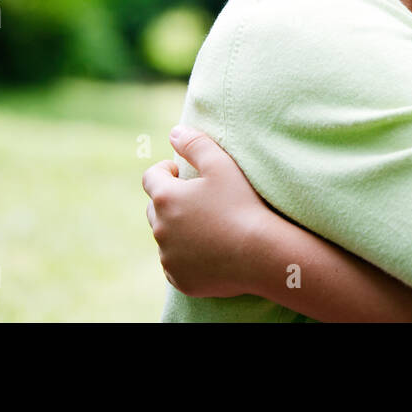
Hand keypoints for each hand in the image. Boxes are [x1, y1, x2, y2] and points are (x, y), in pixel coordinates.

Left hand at [142, 125, 274, 298]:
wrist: (261, 253)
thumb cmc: (243, 204)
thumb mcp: (222, 164)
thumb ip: (195, 143)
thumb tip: (174, 132)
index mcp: (165, 198)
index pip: (150, 177)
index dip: (164, 171)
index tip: (179, 171)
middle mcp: (160, 228)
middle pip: (153, 209)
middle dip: (169, 201)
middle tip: (197, 199)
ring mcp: (168, 257)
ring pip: (165, 238)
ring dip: (178, 229)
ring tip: (207, 226)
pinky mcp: (180, 279)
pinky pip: (175, 265)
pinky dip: (186, 257)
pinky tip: (208, 251)